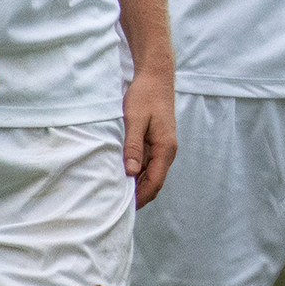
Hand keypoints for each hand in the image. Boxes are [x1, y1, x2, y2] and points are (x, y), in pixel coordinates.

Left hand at [121, 66, 176, 208]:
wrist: (156, 76)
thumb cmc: (145, 96)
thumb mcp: (135, 120)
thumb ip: (133, 146)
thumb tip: (131, 173)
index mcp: (165, 147)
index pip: (155, 182)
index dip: (141, 198)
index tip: (124, 209)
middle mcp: (167, 150)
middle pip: (155, 182)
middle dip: (139, 196)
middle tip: (117, 206)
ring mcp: (163, 146)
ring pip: (152, 174)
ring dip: (138, 185)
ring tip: (117, 194)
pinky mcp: (157, 141)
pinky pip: (149, 164)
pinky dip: (138, 174)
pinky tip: (124, 175)